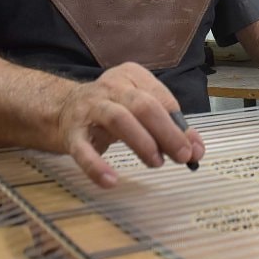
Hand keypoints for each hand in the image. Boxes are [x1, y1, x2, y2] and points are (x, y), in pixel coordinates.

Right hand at [55, 63, 203, 187]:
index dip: (180, 124)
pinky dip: (96, 166)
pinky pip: (83, 150)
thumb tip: (197, 149)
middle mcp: (110, 87)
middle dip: (166, 132)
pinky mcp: (72, 132)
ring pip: (118, 119)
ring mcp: (89, 108)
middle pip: (142, 105)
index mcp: (131, 76)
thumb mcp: (140, 109)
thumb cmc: (112, 108)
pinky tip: (110, 181)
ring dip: (142, 142)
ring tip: (157, 162)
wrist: (61, 108)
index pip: (161, 98)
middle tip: (182, 156)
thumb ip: (169, 126)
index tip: (194, 148)